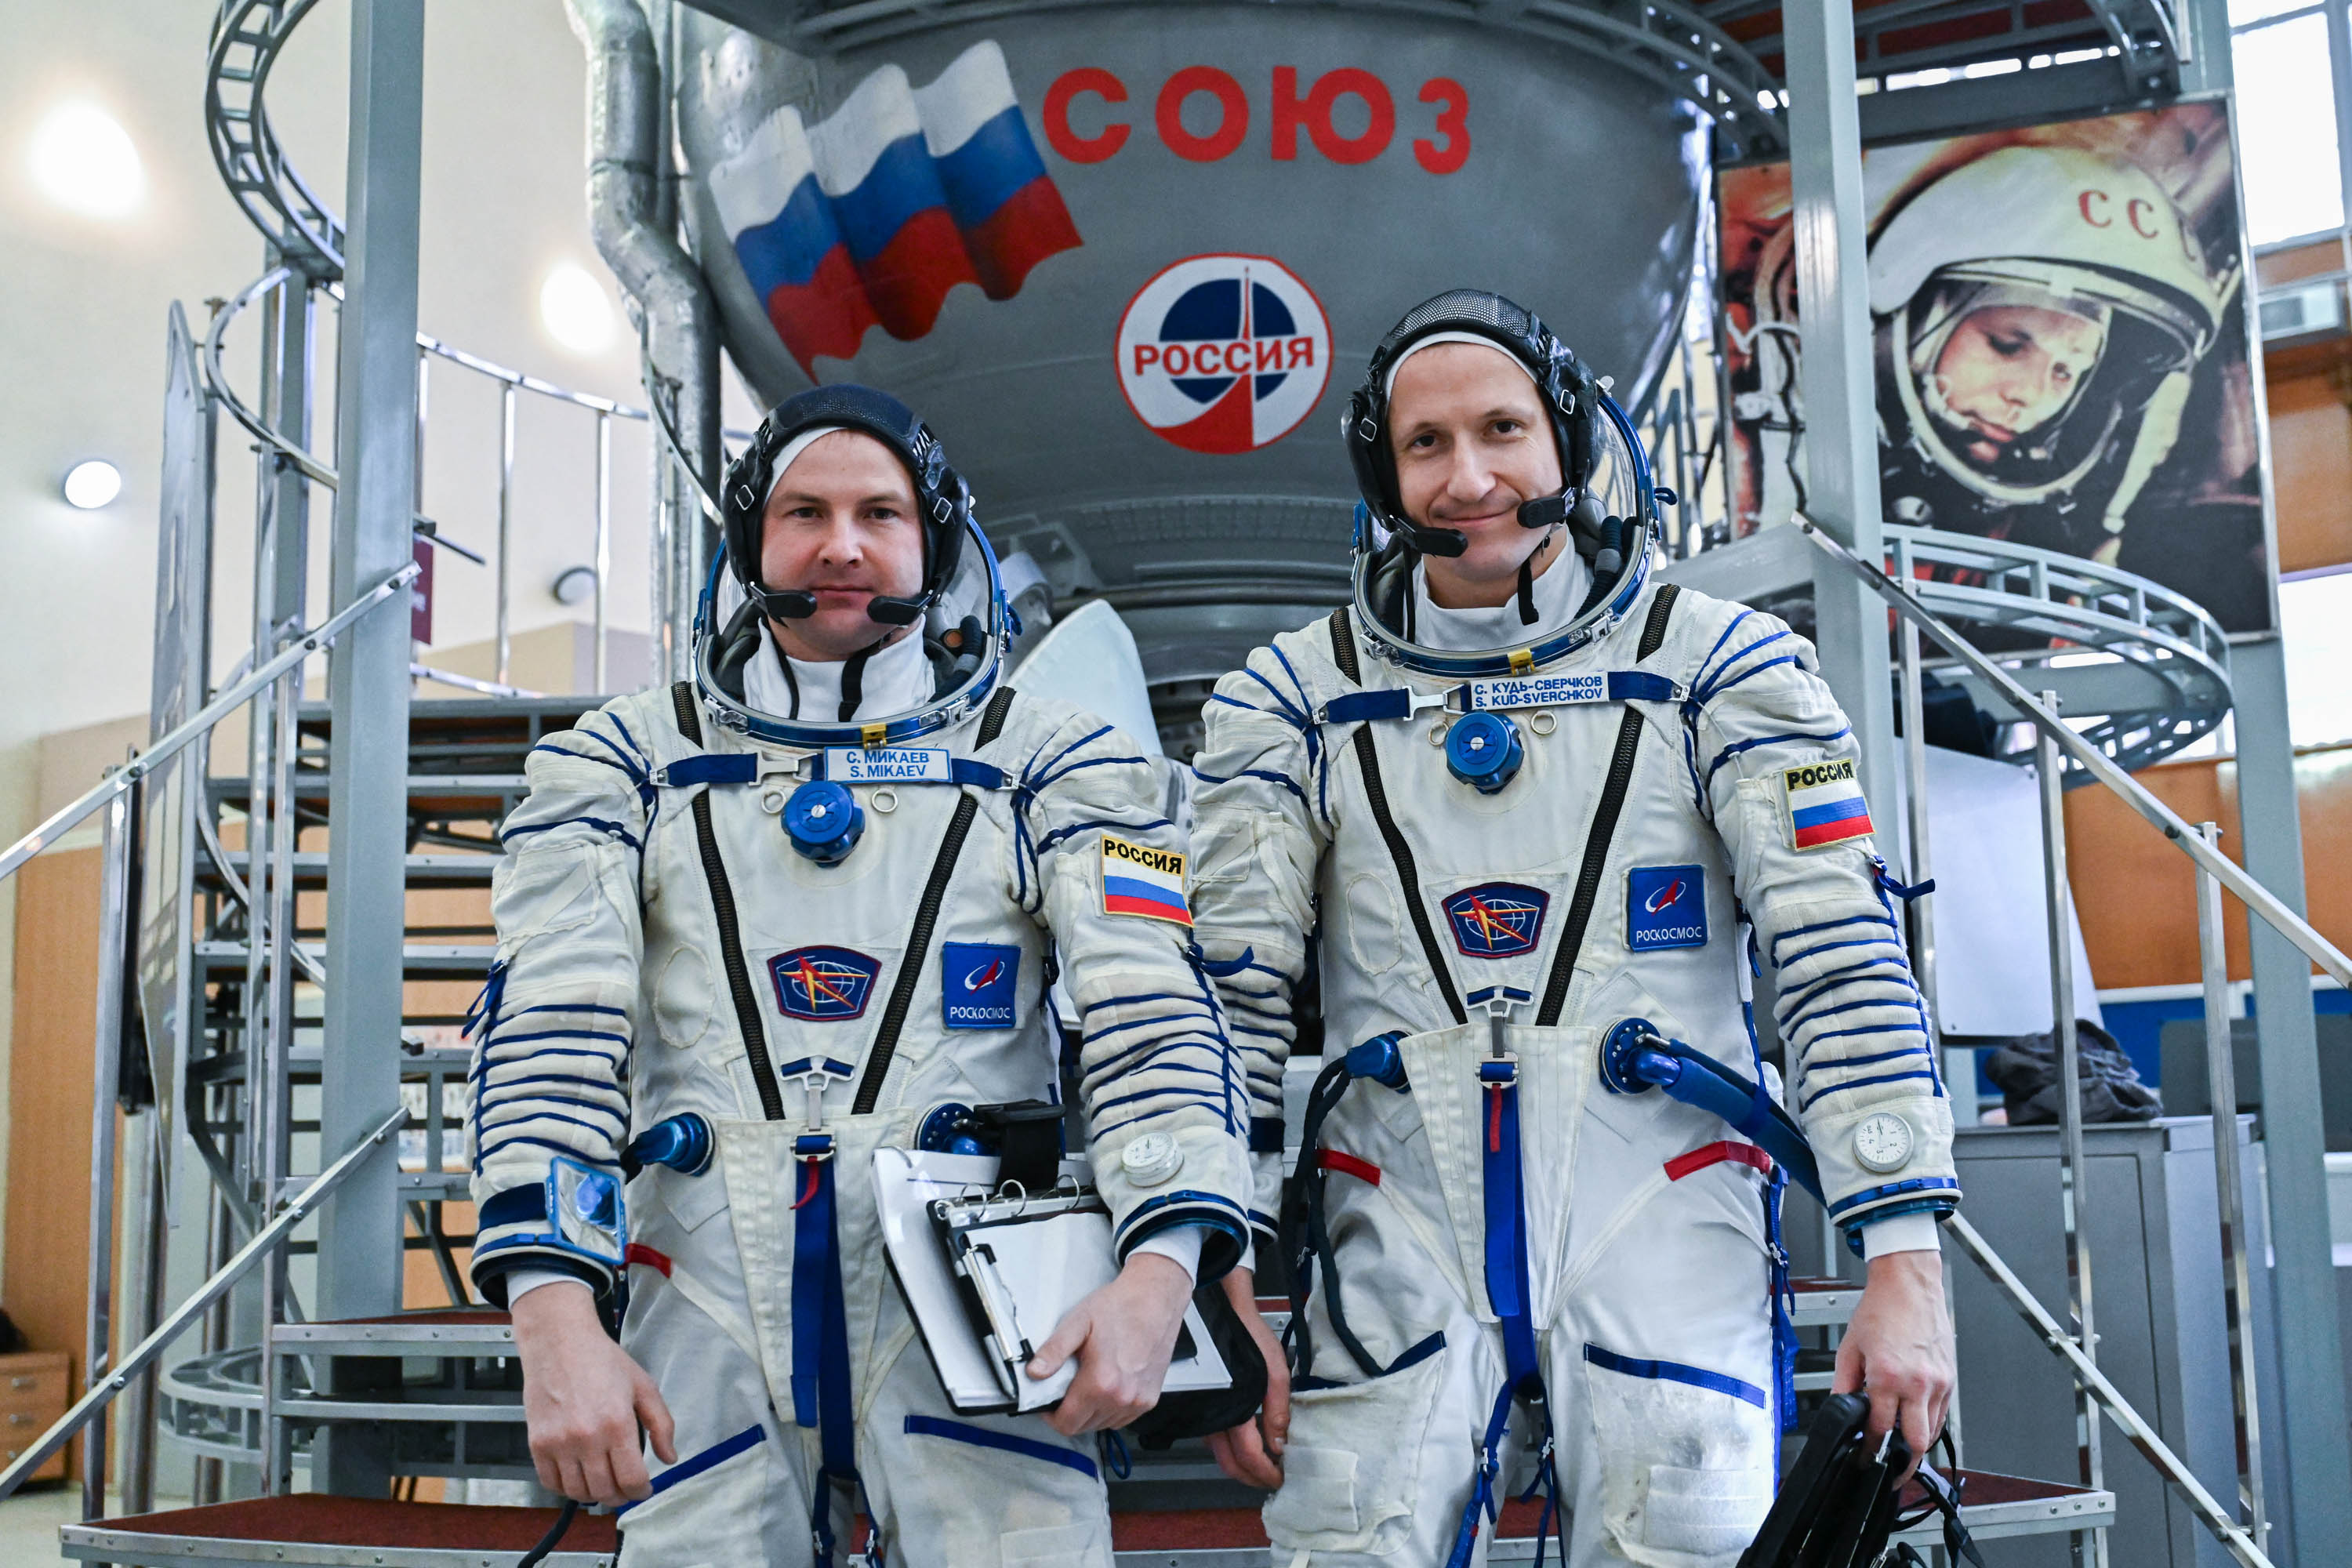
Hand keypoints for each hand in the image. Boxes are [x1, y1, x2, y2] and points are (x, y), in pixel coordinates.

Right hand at [511, 1279, 676, 1503]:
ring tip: (603, 1483)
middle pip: (605, 1491)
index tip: (644, 1489)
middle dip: (620, 1496)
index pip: (631, 1479)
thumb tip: (669, 1458)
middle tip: (625, 1489)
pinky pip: (551, 1483)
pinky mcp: (537, 1444)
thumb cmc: (601, 1360)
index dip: (641, 1491)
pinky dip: (566, 1488)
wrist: (559, 1342)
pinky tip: (578, 1477)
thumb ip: (662, 1425)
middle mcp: (586, 1438)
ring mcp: (558, 1443)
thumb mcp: (644, 1386)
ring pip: (578, 1492)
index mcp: (617, 1424)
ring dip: (594, 1495)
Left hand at [1030, 1251, 1193, 1435]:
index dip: (1051, 1416)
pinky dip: (1110, 1409)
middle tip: (1067, 1387)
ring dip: (1090, 1412)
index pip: (1067, 1423)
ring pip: (1102, 1424)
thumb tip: (1034, 1373)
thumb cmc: (1119, 1308)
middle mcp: (1122, 1397)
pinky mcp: (1150, 1399)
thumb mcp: (1078, 1322)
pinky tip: (1108, 1386)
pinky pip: (1122, 1418)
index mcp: (1101, 1382)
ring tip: (1089, 1383)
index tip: (1048, 1402)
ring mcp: (1138, 1401)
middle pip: (1083, 1427)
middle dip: (1069, 1413)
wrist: (1155, 1299)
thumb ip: (1054, 1350)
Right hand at [1205, 1267, 1288, 1488]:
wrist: (1220, 1306)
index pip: (1249, 1458)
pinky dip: (1228, 1447)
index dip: (1266, 1473)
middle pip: (1229, 1464)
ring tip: (1263, 1464)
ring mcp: (1202, 1411)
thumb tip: (1280, 1443)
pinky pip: (1211, 1436)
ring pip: (1219, 1452)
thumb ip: (1278, 1409)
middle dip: (1252, 1478)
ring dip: (1240, 1465)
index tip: (1280, 1478)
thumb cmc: (1247, 1333)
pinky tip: (1244, 1442)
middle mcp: (1211, 1416)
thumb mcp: (1274, 1368)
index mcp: (1232, 1409)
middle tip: (1271, 1479)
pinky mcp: (1199, 1402)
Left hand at [1832, 1249, 1954, 1477]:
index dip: (1870, 1450)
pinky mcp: (1949, 1378)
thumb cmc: (1881, 1310)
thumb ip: (1843, 1383)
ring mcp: (1938, 1383)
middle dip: (1903, 1465)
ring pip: (1933, 1432)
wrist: (1909, 1285)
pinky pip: (1941, 1414)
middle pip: (1917, 1443)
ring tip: (1900, 1453)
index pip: (1881, 1430)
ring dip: (1917, 1446)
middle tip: (1889, 1473)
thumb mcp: (1850, 1347)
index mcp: (1889, 1377)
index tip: (1863, 1458)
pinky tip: (1914, 1424)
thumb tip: (1839, 1408)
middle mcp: (1918, 1384)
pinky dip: (1928, 1425)